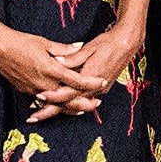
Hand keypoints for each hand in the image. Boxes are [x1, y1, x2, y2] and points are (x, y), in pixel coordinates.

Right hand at [0, 27, 105, 120]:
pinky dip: (56, 106)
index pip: (77, 80)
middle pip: (70, 99)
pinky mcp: (27, 91)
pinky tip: (63, 106)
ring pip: (57, 105)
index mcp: (51, 69)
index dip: (91, 82)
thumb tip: (80, 46)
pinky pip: (45, 103)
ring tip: (82, 109)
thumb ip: (64, 49)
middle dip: (85, 103)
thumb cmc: (20, 42)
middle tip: (97, 103)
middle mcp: (44, 83)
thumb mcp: (44, 42)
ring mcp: (35, 90)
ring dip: (71, 108)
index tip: (102, 81)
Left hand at [28, 22, 142, 122]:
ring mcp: (98, 91)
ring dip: (58, 110)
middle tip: (32, 118)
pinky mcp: (100, 90)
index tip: (38, 97)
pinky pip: (82, 101)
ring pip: (74, 105)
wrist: (128, 44)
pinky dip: (69, 105)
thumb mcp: (89, 48)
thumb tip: (58, 61)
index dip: (52, 96)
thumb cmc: (108, 43)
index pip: (68, 92)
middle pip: (68, 104)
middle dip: (50, 111)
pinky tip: (58, 106)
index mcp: (90, 77)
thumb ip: (73, 57)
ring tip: (40, 113)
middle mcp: (94, 89)